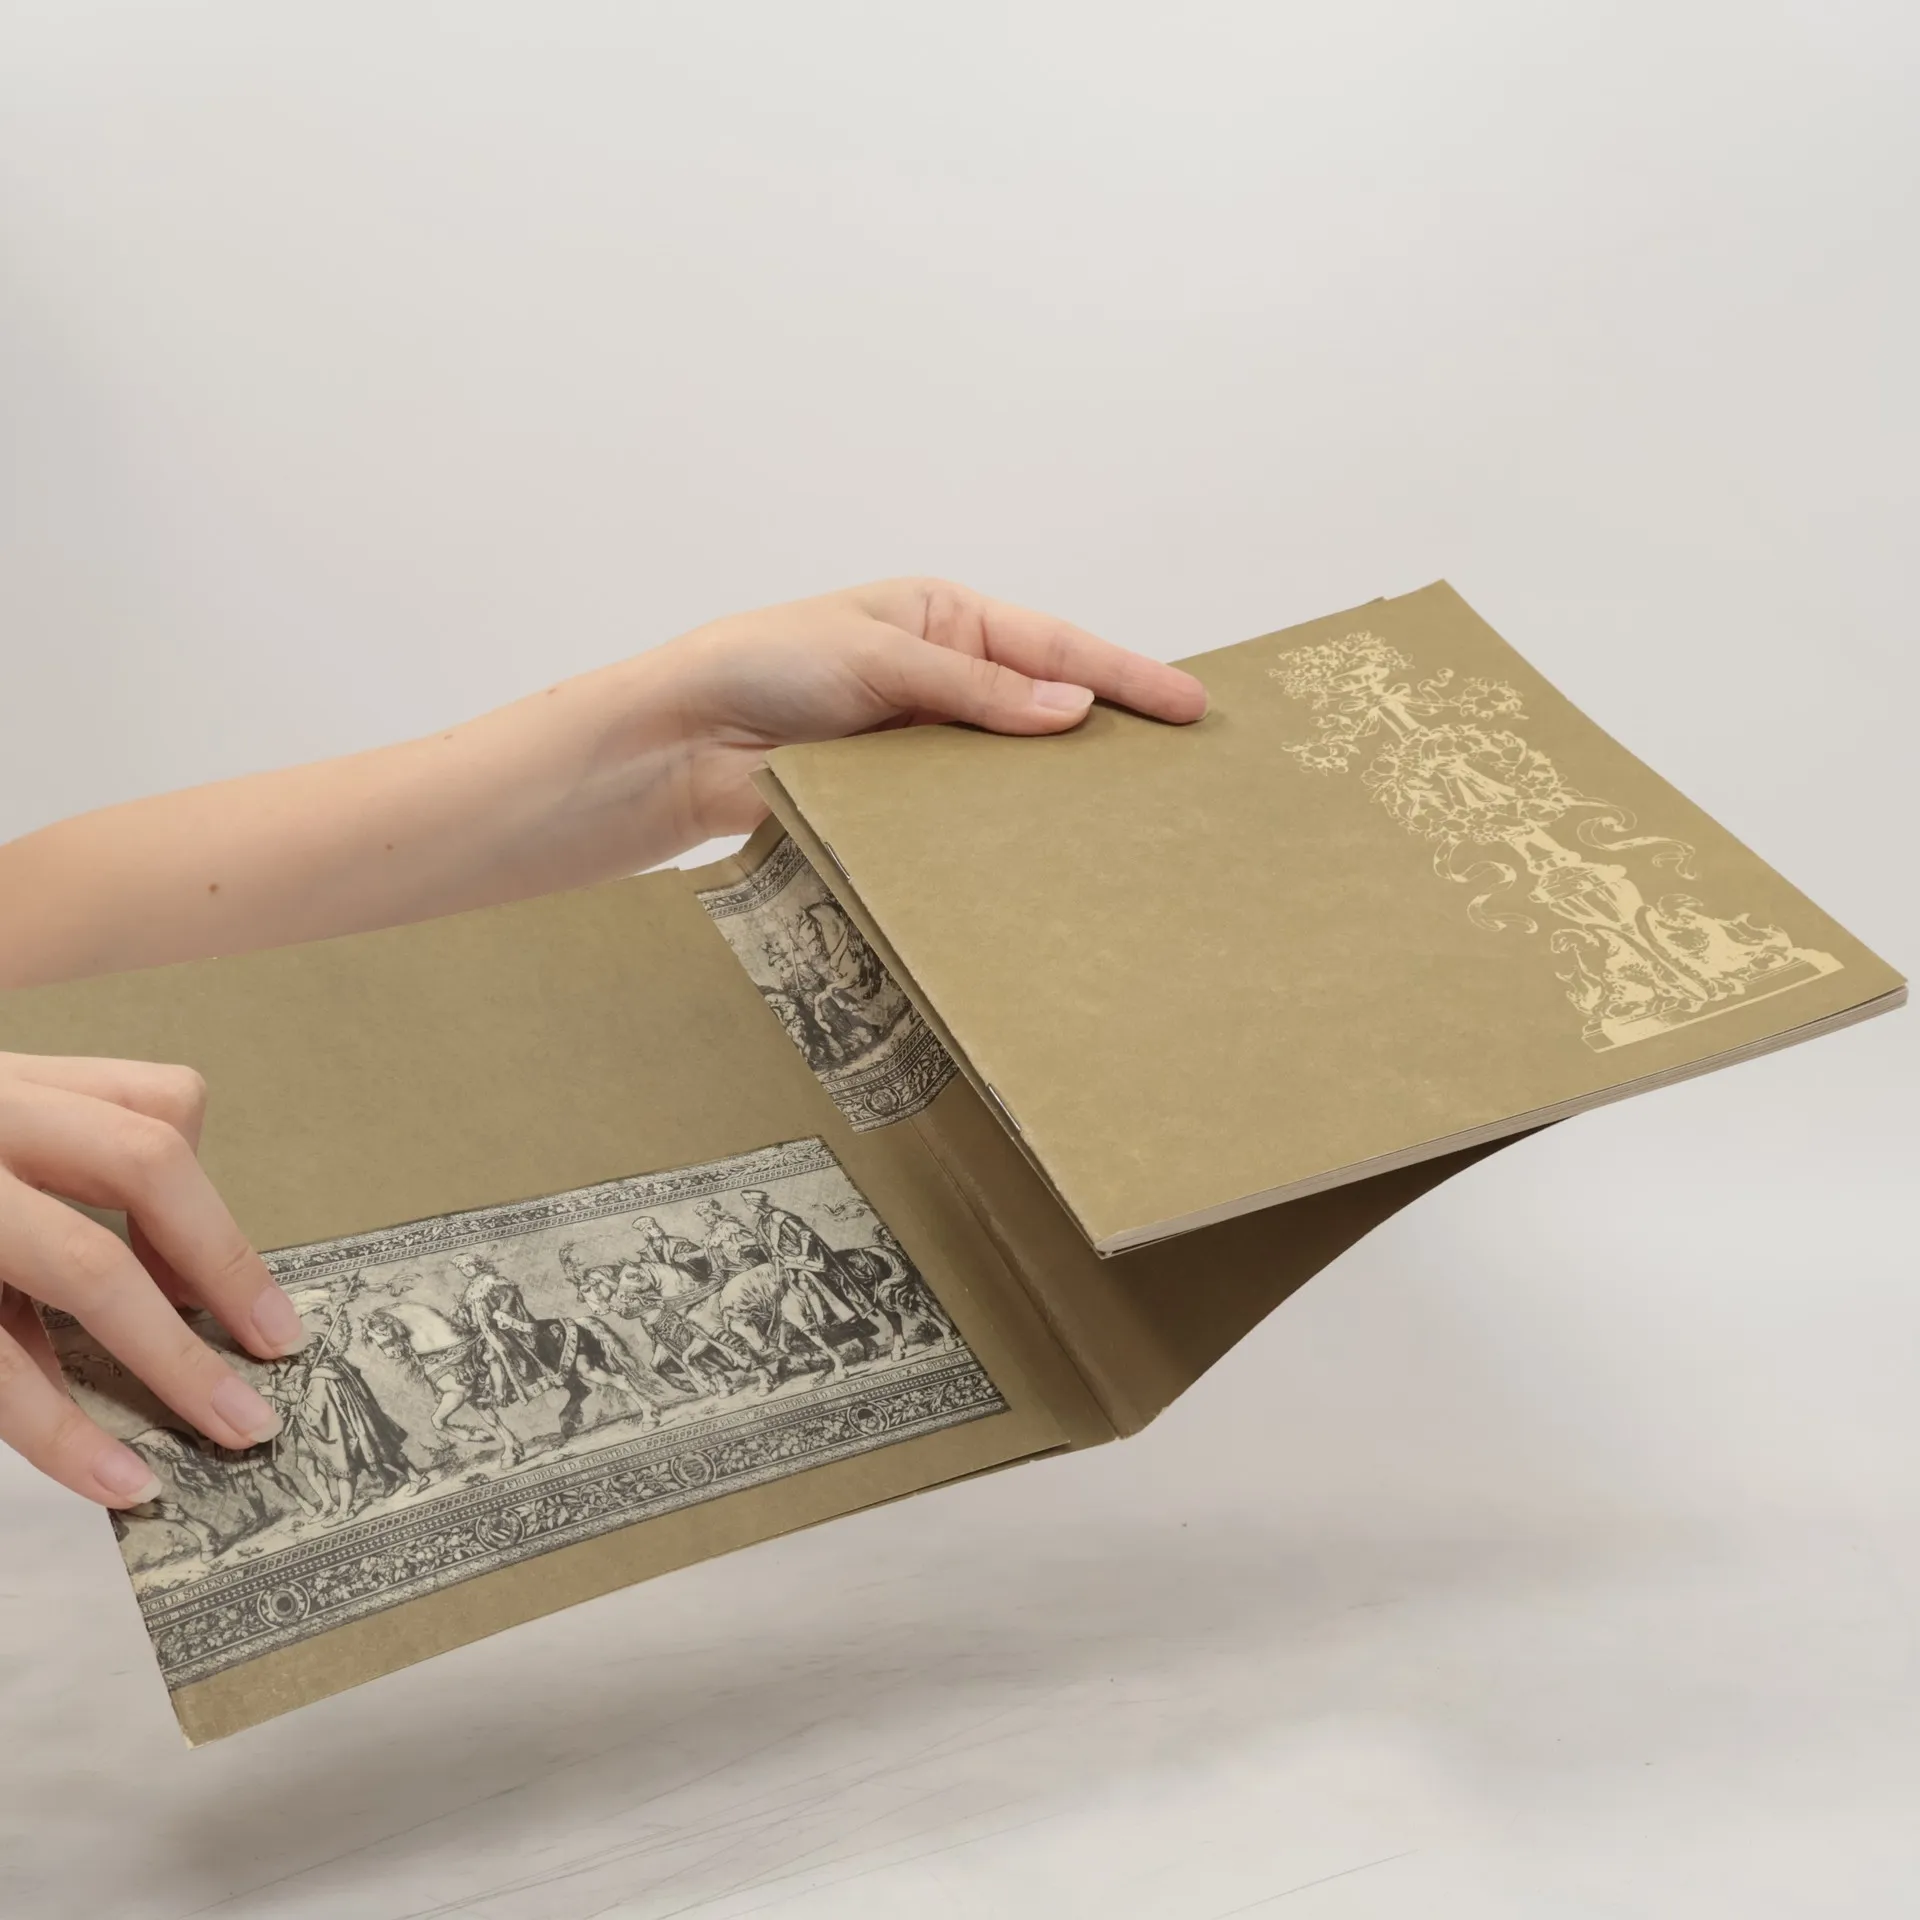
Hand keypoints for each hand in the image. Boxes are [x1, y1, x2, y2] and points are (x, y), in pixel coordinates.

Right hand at [0, 1052, 306, 1505]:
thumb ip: (75, 1175)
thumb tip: (186, 1286)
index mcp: (18, 1083)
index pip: (158, 1107)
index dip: (211, 1201)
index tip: (256, 1309)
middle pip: (144, 1163)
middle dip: (225, 1265)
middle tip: (280, 1356)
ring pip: (84, 1261)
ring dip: (170, 1359)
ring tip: (236, 1433)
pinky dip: (60, 1431)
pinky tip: (116, 1481)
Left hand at [636, 578, 1209, 839]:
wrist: (680, 743)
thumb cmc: (762, 668)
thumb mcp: (878, 658)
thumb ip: (976, 690)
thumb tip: (1072, 711)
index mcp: (939, 618)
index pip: (1051, 647)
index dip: (1123, 675)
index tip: (1189, 704)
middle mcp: (940, 678)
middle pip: (1043, 708)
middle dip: (1109, 735)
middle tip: (1184, 771)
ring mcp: (922, 744)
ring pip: (1010, 769)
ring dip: (1057, 792)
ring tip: (1132, 820)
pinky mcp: (897, 803)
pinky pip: (964, 815)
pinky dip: (1002, 830)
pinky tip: (1045, 851)